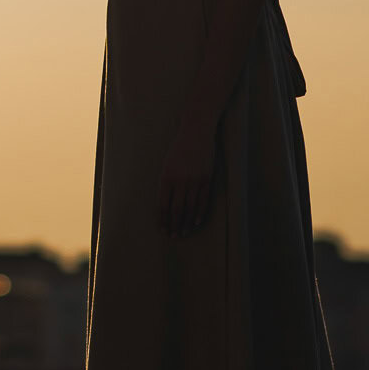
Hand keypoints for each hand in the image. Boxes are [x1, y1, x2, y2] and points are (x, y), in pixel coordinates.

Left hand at [158, 121, 217, 235]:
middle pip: (176, 210)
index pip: (162, 205)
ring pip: (190, 208)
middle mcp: (180, 181)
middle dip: (173, 225)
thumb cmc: (179, 149)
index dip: (162, 219)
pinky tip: (196, 222)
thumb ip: (166, 184)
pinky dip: (199, 213)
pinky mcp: (206, 179)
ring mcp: (194, 181)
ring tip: (184, 232)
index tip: (162, 229)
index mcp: (166, 177)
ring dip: (186, 223)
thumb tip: (165, 206)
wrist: (196, 133)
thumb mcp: (167, 165)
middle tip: (173, 236)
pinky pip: (203, 201)